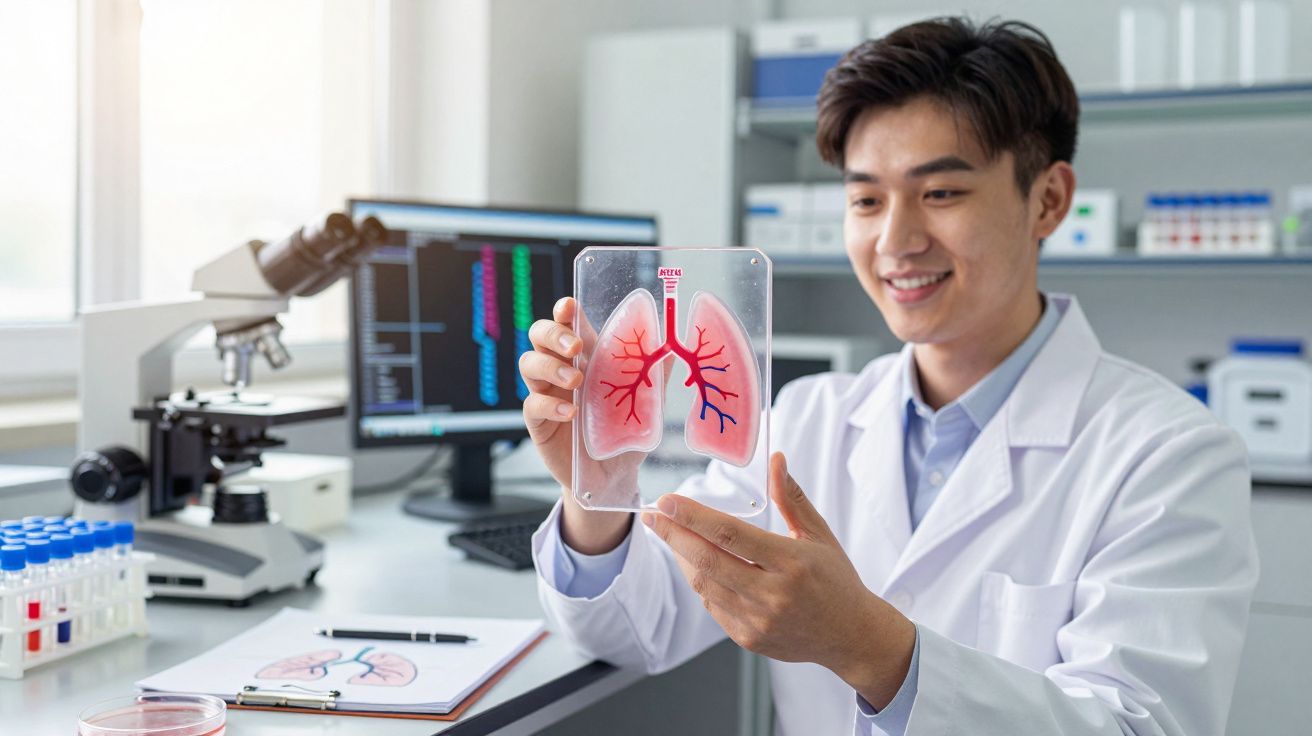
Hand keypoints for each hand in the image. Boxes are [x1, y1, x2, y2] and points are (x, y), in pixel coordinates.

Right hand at [519, 296, 634, 553]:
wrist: (613, 474)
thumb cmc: (624, 431)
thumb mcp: (646, 401)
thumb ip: (655, 374)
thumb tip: (673, 347)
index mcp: (586, 357)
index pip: (568, 323)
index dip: (564, 311)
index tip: (570, 306)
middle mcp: (560, 369)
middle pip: (539, 335)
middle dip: (553, 334)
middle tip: (576, 348)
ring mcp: (546, 394)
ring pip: (528, 364)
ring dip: (551, 367)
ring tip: (576, 382)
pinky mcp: (538, 422)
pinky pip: (532, 405)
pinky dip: (550, 406)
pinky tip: (571, 414)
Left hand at [642, 452, 915, 708]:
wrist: (852, 637)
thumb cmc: (836, 580)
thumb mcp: (819, 535)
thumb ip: (791, 498)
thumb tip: (776, 459)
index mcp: (791, 563)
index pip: (730, 535)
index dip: (694, 517)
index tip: (667, 501)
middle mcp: (772, 594)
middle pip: (707, 561)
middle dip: (673, 535)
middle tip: (652, 516)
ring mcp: (759, 620)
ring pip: (704, 585)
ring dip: (682, 558)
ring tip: (671, 535)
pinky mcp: (749, 638)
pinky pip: (713, 606)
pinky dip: (701, 582)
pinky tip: (697, 564)